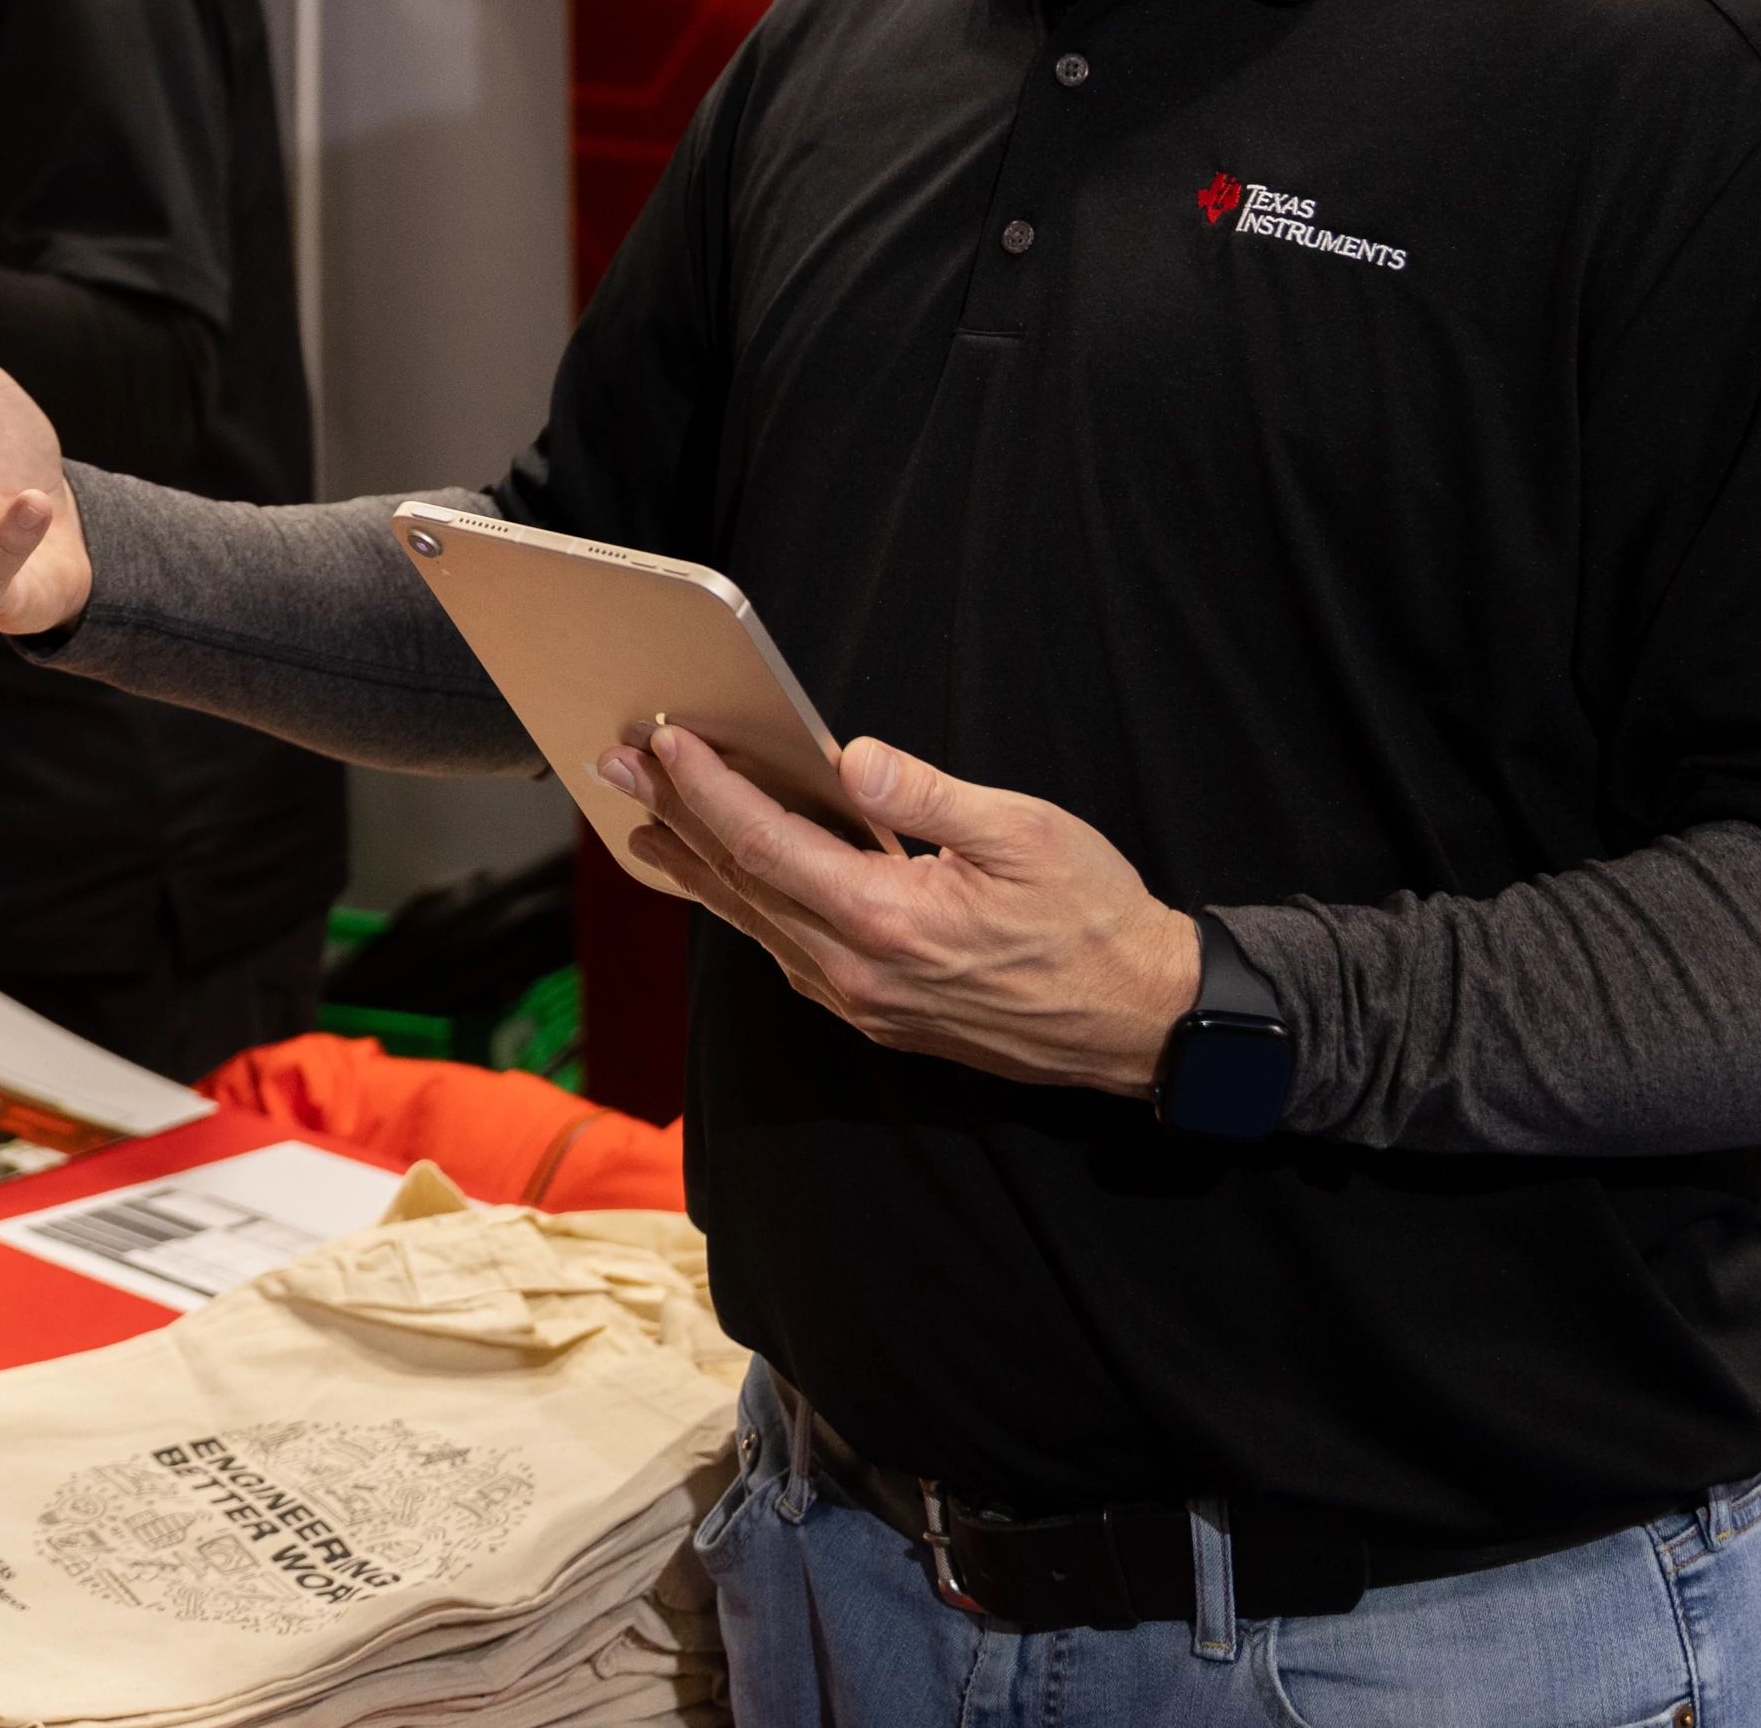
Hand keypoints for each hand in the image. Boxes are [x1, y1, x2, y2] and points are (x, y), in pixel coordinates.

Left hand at [604, 727, 1198, 1095]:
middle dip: (675, 818)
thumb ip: (928, 795)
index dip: (709, 788)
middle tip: (618, 767)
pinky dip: (749, 910)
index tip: (668, 740)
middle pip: (741, 886)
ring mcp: (865, 1004)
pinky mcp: (879, 1018)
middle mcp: (860, 973)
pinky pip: (790, 956)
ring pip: (758, 926)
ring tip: (649, 823)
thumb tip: (851, 757)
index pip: (766, 845)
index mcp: (889, 920)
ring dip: (699, 869)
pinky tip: (731, 884)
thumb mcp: (1025, 834)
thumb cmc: (1095, 920)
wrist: (1142, 1021)